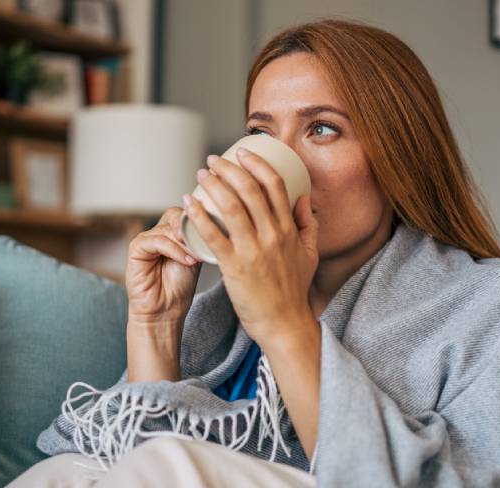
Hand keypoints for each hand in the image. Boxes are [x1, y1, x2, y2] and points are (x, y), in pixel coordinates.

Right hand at [125, 206, 201, 325]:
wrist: (165, 311)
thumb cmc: (179, 288)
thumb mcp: (195, 257)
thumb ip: (198, 239)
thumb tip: (210, 222)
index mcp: (171, 232)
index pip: (184, 213)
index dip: (198, 219)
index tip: (214, 230)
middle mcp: (157, 233)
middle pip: (175, 215)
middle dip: (191, 228)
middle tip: (204, 241)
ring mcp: (146, 239)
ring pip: (168, 228)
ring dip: (185, 243)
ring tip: (196, 257)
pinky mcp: (136, 248)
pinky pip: (157, 241)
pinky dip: (174, 250)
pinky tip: (186, 261)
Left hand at [183, 147, 318, 347]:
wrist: (284, 324)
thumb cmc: (294, 291)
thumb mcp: (310, 255)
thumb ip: (308, 225)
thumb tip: (303, 199)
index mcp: (289, 230)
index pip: (275, 186)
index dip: (257, 164)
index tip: (242, 152)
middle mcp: (272, 236)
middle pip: (250, 191)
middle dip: (230, 169)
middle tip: (214, 160)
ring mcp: (253, 251)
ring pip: (231, 208)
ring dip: (214, 186)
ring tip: (201, 174)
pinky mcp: (235, 268)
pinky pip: (213, 236)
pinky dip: (199, 216)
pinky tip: (188, 203)